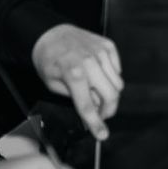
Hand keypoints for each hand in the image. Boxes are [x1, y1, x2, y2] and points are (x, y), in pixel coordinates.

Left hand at [31, 24, 122, 138]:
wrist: (50, 34)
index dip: (96, 123)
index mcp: (73, 73)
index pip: (88, 105)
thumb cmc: (49, 60)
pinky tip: (98, 75)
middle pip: (111, 95)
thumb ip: (75, 97)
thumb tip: (94, 108)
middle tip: (101, 115)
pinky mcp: (108, 46)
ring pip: (118, 84)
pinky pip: (118, 70)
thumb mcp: (53, 84)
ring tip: (96, 92)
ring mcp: (101, 52)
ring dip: (110, 94)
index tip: (102, 135)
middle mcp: (90, 62)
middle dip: (108, 110)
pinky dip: (111, 77)